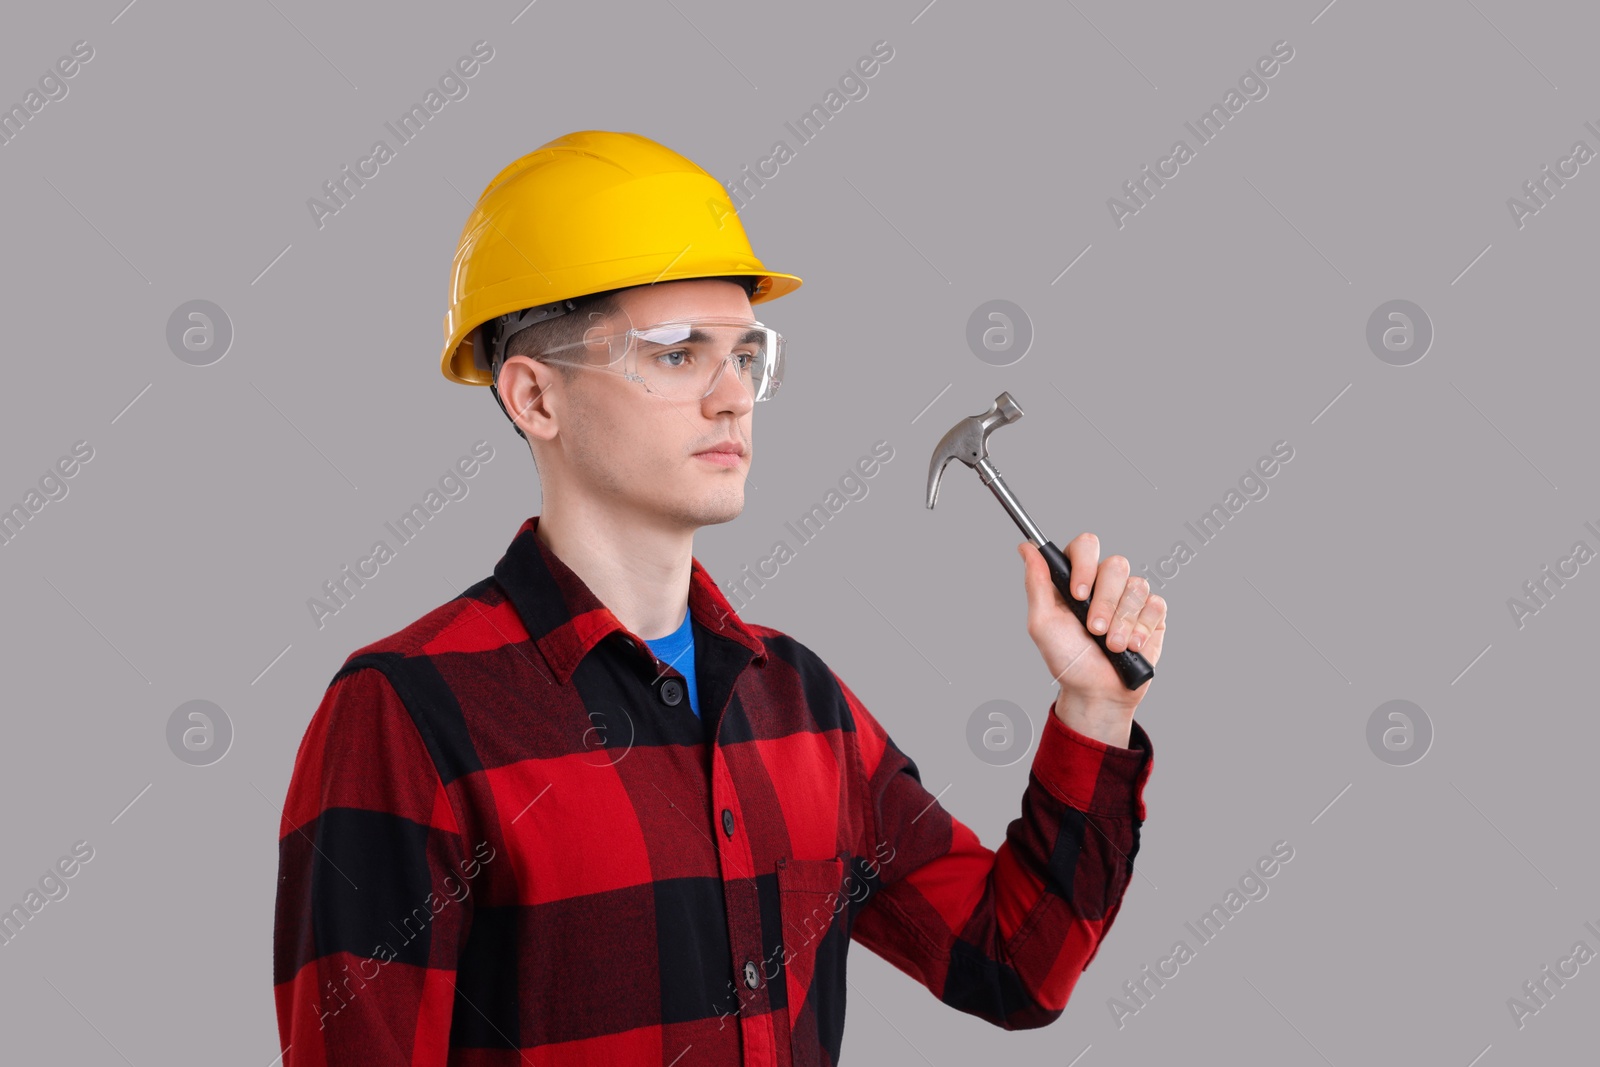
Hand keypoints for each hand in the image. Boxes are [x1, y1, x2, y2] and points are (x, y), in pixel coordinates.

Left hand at [1017, 533, 1166, 747]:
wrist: (1097, 692)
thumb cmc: (1067, 660)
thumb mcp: (1042, 624)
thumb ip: (1036, 584)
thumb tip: (1026, 548)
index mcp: (1076, 579)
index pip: (1086, 546)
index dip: (1085, 564)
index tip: (1078, 594)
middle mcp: (1104, 584)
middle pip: (1116, 564)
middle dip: (1105, 602)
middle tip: (1095, 629)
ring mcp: (1129, 598)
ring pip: (1137, 585)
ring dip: (1122, 622)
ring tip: (1112, 645)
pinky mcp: (1151, 614)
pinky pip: (1156, 605)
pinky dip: (1142, 628)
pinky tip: (1131, 646)